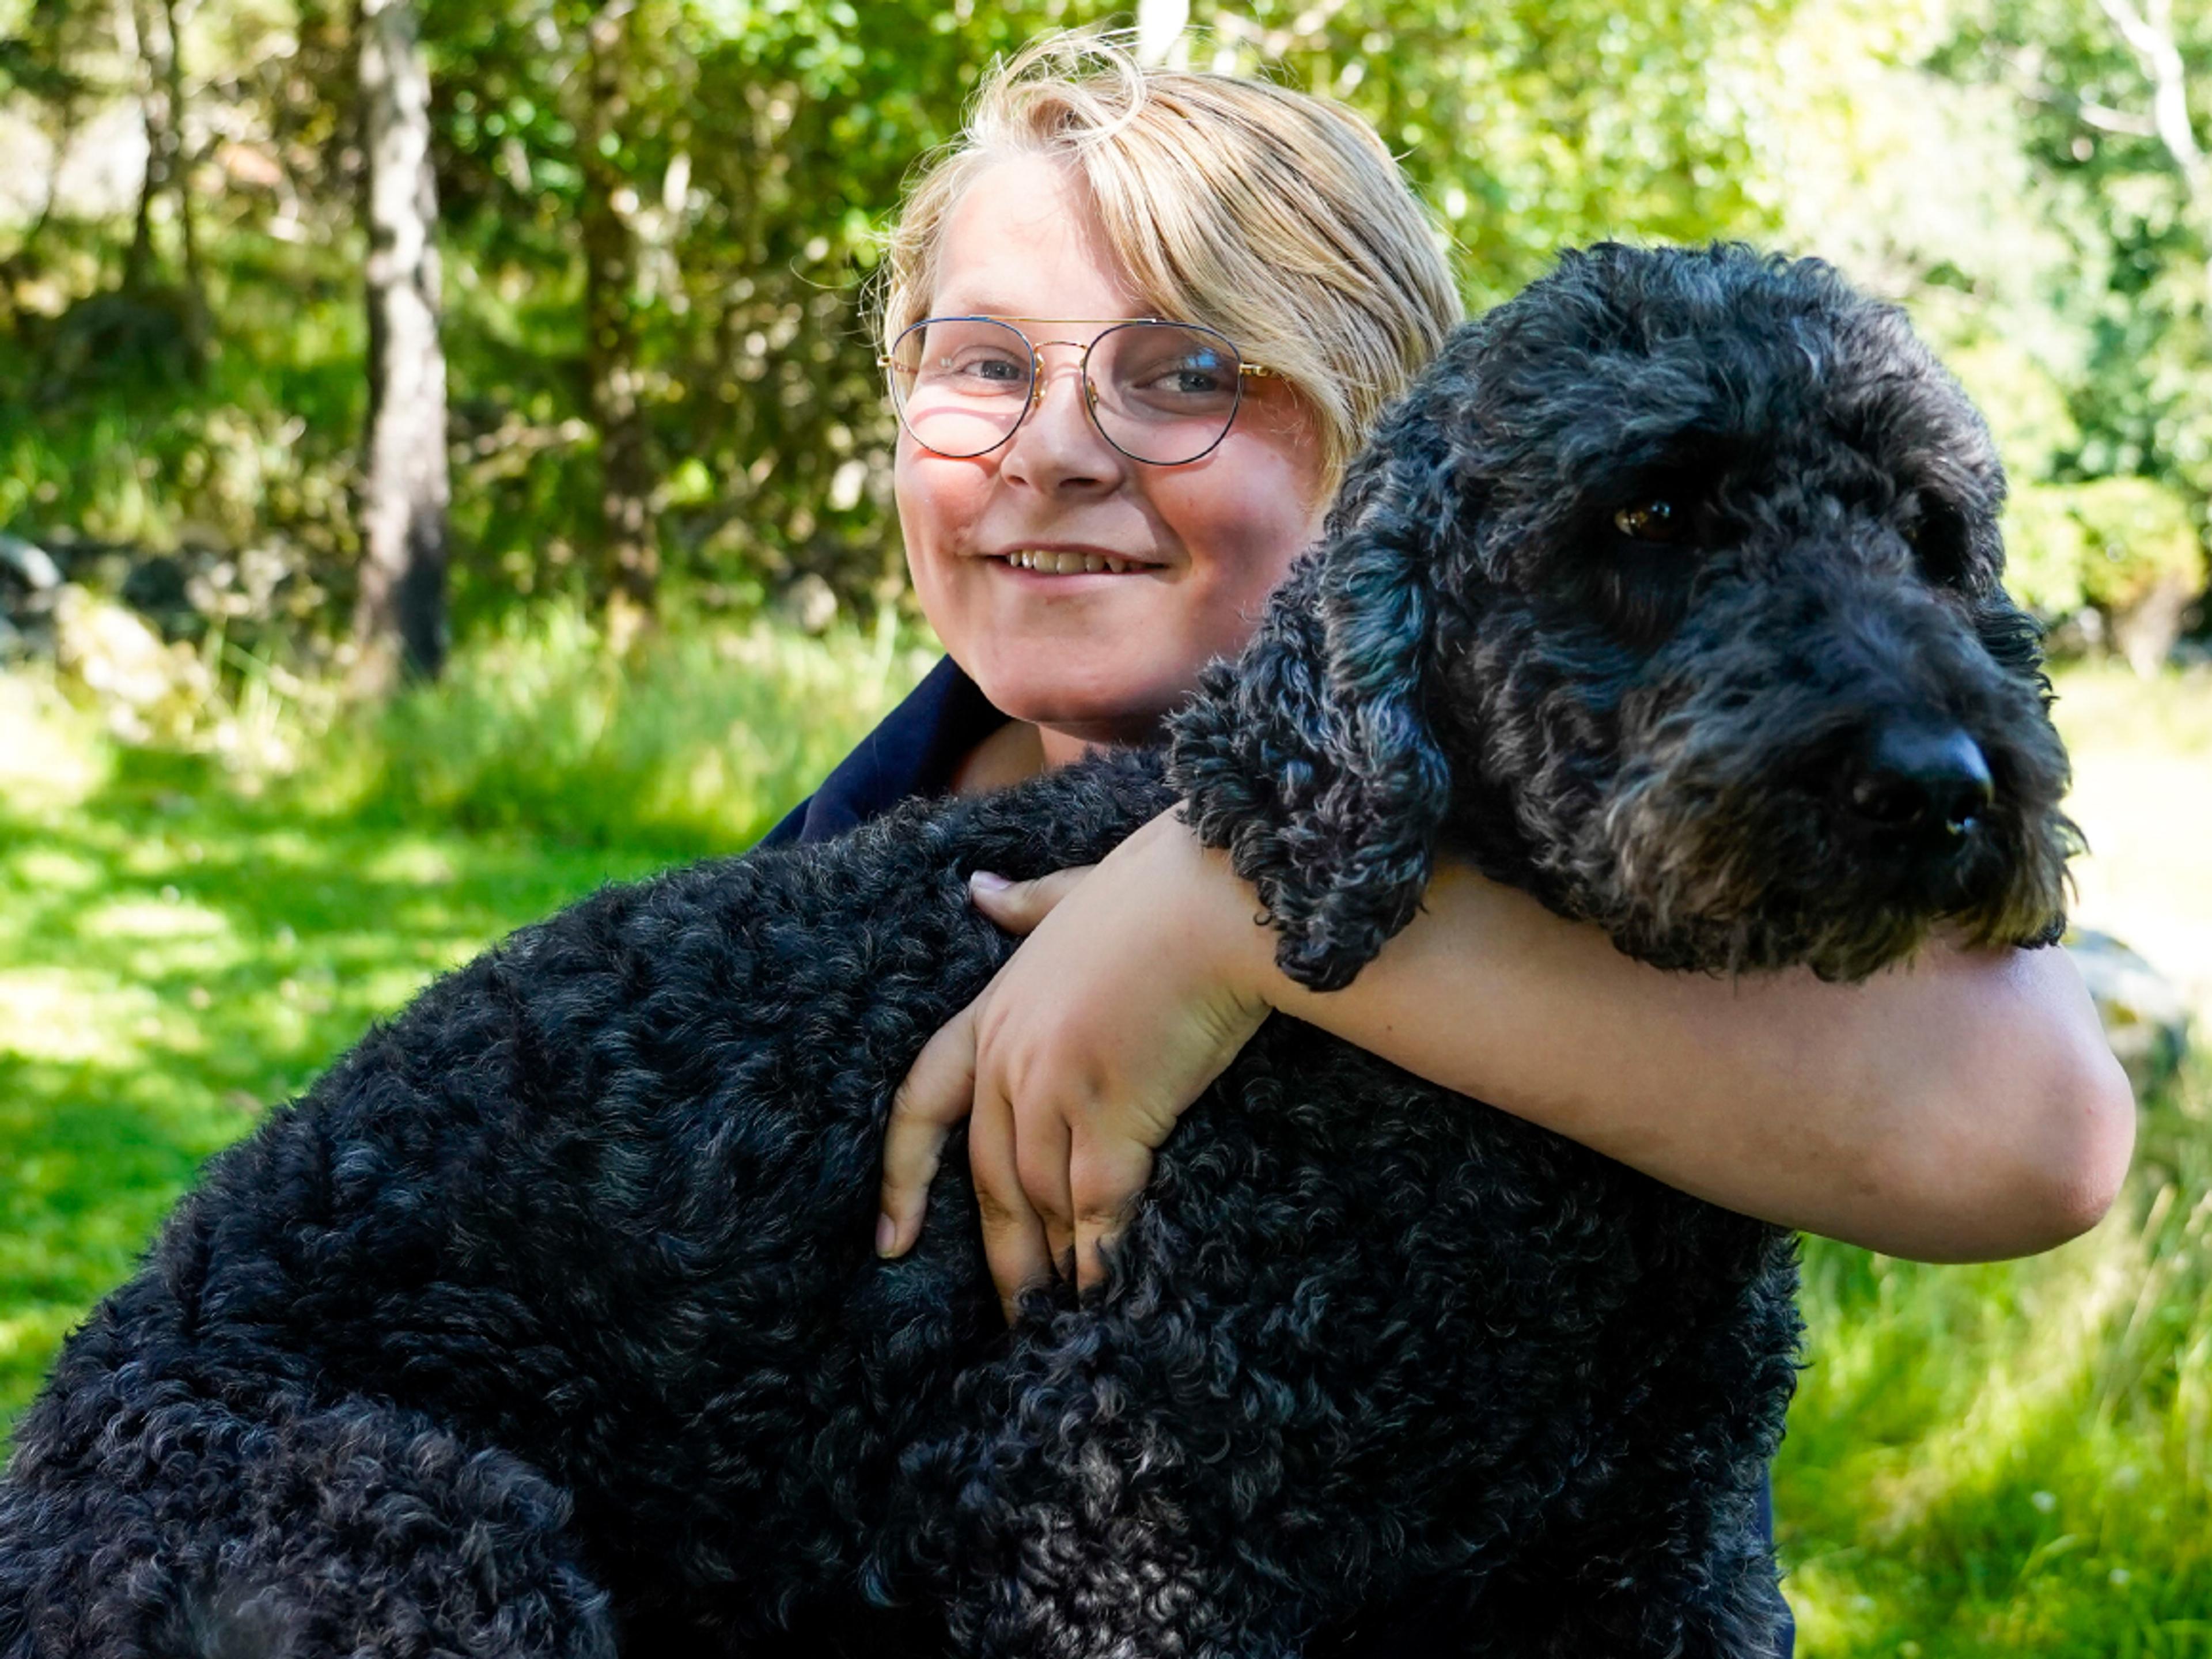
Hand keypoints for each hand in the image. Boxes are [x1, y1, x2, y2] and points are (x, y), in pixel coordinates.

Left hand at [878, 810, 1274, 1321]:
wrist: (1213, 902)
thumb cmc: (1160, 890)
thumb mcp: (1075, 893)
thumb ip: (1027, 905)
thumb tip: (980, 889)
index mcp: (993, 1011)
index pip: (923, 1101)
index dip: (904, 1176)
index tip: (890, 1241)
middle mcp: (1010, 1060)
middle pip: (991, 1178)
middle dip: (1003, 1252)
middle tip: (1014, 1315)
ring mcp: (1054, 1090)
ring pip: (1039, 1201)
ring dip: (1053, 1266)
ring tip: (1066, 1322)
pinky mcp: (1111, 1115)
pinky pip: (1095, 1207)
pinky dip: (1098, 1258)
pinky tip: (1106, 1296)